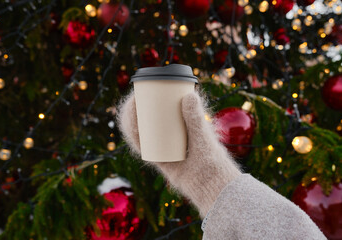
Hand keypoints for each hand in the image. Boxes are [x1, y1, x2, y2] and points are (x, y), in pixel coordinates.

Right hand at [117, 90, 240, 216]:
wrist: (209, 184)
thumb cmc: (210, 157)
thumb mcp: (202, 135)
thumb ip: (196, 118)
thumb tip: (190, 94)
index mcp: (183, 124)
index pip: (164, 106)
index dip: (151, 96)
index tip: (145, 87)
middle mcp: (171, 133)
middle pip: (149, 117)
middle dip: (137, 106)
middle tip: (134, 98)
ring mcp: (164, 145)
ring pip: (143, 130)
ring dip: (133, 119)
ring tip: (131, 110)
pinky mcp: (159, 158)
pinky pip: (143, 146)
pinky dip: (135, 137)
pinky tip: (131, 128)